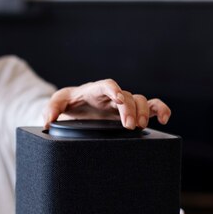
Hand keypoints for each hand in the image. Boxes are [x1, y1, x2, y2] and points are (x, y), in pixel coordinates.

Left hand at [43, 79, 170, 129]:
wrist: (77, 109)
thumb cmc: (69, 104)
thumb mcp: (57, 103)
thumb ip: (51, 109)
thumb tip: (47, 121)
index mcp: (95, 90)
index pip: (106, 85)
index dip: (114, 90)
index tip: (119, 100)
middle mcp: (112, 95)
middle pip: (127, 95)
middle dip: (130, 110)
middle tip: (129, 126)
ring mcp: (124, 103)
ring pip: (141, 100)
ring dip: (144, 112)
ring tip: (138, 127)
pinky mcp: (132, 112)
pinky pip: (152, 107)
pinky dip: (161, 110)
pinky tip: (165, 119)